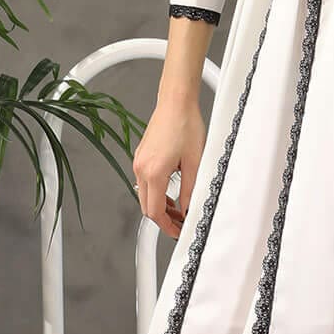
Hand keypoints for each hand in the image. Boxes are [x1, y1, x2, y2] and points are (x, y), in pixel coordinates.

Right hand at [133, 96, 204, 235]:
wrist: (176, 103)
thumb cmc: (185, 125)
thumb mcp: (195, 163)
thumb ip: (191, 191)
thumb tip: (188, 209)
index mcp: (154, 172)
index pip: (155, 211)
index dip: (167, 226)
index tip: (177, 231)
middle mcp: (141, 168)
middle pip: (146, 206)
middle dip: (163, 218)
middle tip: (180, 222)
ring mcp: (139, 162)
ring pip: (144, 195)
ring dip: (160, 205)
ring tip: (179, 207)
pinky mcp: (140, 156)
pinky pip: (145, 182)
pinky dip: (156, 192)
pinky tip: (171, 191)